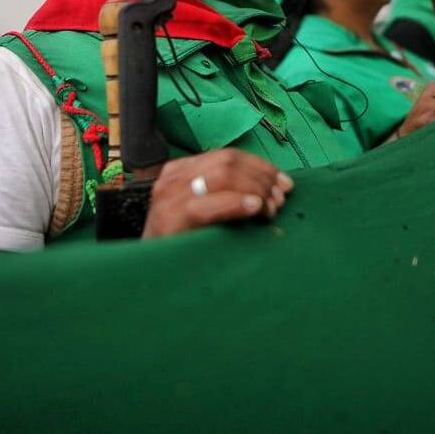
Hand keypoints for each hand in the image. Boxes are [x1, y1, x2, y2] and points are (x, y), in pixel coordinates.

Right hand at [141, 149, 291, 238]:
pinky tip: (254, 208)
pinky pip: (207, 204)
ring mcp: (169, 197)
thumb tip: (273, 188)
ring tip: (270, 209)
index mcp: (181, 171)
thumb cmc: (183, 247)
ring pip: (222, 175)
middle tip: (281, 200)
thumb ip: (226, 195)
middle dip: (262, 178)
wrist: (149, 278)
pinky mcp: (170, 218)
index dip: (261, 167)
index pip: (228, 156)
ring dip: (255, 189)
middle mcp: (173, 178)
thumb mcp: (204, 214)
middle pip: (228, 162)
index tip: (285, 184)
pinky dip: (235, 203)